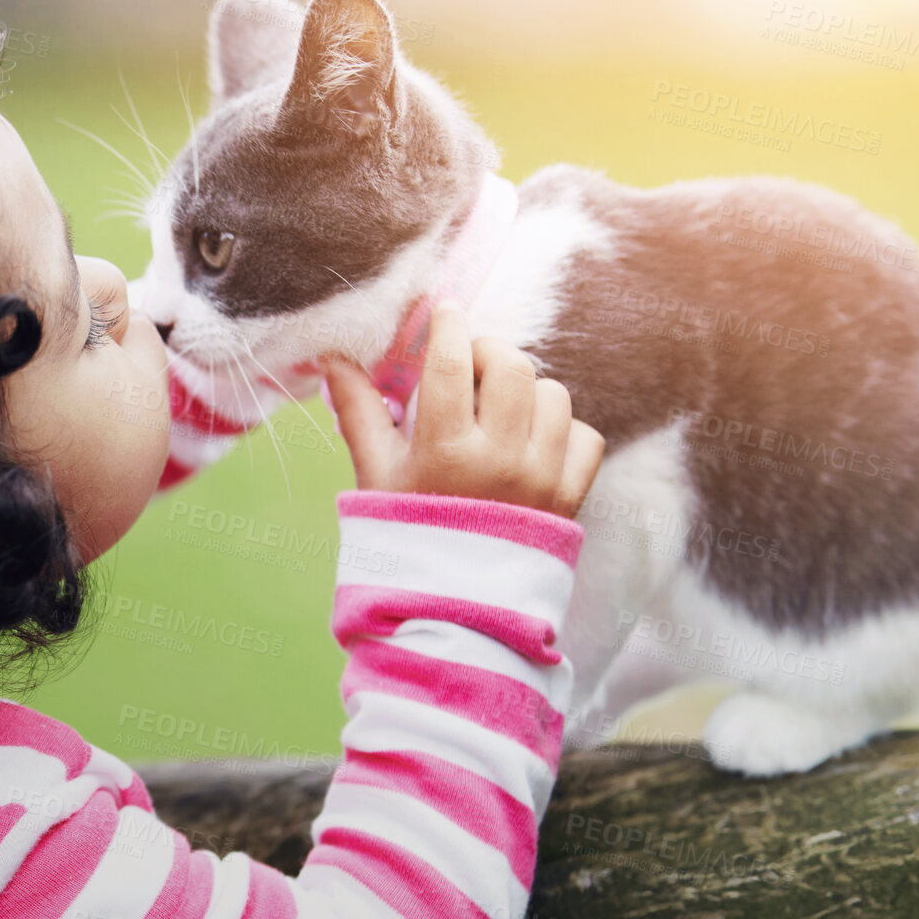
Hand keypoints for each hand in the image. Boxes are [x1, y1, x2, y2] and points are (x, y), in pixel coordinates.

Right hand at [322, 304, 603, 518]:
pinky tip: (530, 442)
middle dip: (488, 352)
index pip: (451, 361)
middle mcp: (501, 460)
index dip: (447, 325)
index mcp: (445, 451)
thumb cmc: (405, 534)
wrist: (450, 607)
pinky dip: (562, 430)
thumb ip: (358, 410)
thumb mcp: (376, 473)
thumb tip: (333, 357)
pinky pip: (586, 436)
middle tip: (468, 364)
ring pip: (554, 395)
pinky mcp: (572, 498)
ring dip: (525, 390)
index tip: (444, 311)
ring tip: (497, 409)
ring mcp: (543, 478)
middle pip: (512, 366)